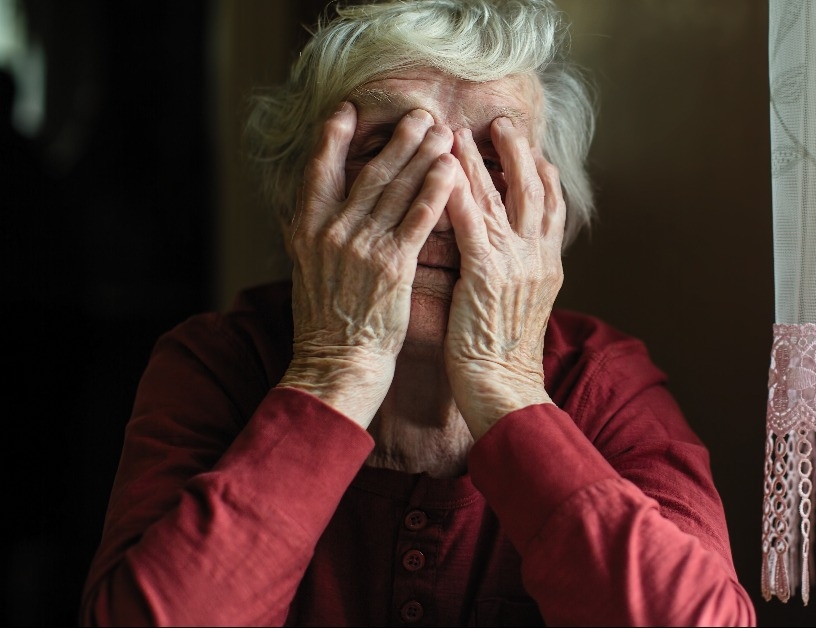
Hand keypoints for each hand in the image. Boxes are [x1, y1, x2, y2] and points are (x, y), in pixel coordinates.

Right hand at [279, 104, 457, 427]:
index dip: (333, 139)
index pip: (319, 173)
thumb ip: (316, 239)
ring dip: (422, 156)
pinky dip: (435, 192)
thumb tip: (316, 212)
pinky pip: (418, 220)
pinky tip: (452, 171)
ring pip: (396, 190)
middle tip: (420, 113)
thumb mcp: (308, 274)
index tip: (348, 111)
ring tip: (444, 131)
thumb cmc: (328, 326)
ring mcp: (360, 247)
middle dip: (397, 140)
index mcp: (307, 231)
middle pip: (368, 173)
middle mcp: (330, 232)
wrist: (336, 367)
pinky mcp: (391, 266)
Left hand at [443, 117, 564, 437]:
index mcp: (548, 266)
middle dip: (519, 152)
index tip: (534, 150)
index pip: (553, 208)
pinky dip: (459, 192)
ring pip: (502, 198)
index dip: (543, 174)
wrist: (505, 390)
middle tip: (502, 121)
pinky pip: (471, 222)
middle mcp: (538, 258)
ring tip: (463, 130)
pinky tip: (443, 170)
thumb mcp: (523, 308)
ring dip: (482, 159)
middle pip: (534, 190)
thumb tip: (511, 257)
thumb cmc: (505, 358)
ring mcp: (515, 264)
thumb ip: (520, 275)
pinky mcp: (486, 274)